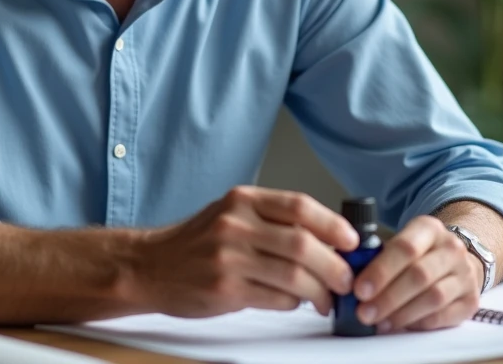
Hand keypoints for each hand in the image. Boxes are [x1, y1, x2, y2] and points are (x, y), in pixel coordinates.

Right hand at [133, 186, 358, 317]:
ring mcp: (229, 258)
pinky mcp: (225, 290)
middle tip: (346, 278)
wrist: (149, 266)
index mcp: (242, 200)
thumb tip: (328, 237)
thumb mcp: (231, 214)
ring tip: (326, 298)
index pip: (299, 205)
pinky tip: (295, 301)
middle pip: (304, 244)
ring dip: (320, 291)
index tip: (352, 241)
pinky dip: (294, 303)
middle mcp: (236, 225)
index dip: (333, 225)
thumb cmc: (197, 242)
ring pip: (295, 276)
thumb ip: (273, 219)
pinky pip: (276, 298)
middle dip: (335, 266)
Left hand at [352, 215, 481, 331]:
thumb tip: (347, 277)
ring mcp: (465, 275)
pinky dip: (418, 323)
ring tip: (379, 322)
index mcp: (429, 228)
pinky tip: (400, 324)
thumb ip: (378, 255)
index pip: (405, 248)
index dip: (381, 271)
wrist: (457, 259)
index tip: (359, 289)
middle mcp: (451, 248)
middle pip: (419, 275)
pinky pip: (443, 316)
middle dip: (387, 297)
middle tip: (364, 312)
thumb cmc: (420, 253)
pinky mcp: (471, 301)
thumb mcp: (402, 241)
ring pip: (433, 298)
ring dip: (401, 314)